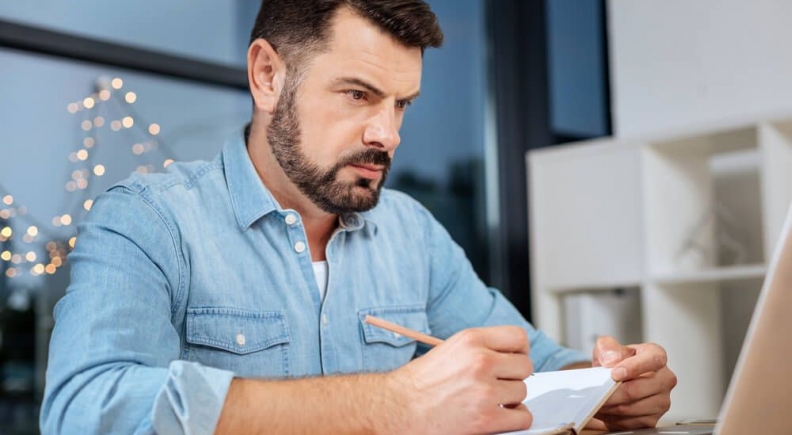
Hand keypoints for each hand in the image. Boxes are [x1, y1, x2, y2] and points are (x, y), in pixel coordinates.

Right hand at [386, 326, 533, 434]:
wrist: (397, 410)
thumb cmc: (417, 384)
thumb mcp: (448, 351)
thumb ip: (479, 349)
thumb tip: (508, 356)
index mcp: (470, 340)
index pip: (518, 337)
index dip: (519, 350)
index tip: (514, 359)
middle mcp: (480, 361)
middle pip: (525, 366)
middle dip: (514, 377)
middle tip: (500, 384)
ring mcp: (485, 390)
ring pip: (522, 392)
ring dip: (511, 399)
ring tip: (490, 401)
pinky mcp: (487, 418)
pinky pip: (522, 417)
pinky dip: (515, 419)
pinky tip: (500, 417)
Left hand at [587, 336, 677, 430]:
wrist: (615, 381)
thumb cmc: (615, 363)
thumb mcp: (607, 347)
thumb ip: (608, 347)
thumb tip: (612, 360)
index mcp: (656, 356)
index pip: (653, 360)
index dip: (633, 367)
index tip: (615, 374)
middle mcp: (664, 379)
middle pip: (636, 390)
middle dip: (611, 392)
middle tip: (596, 391)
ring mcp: (661, 401)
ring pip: (630, 408)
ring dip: (609, 406)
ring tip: (597, 399)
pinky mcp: (652, 420)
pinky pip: (628, 422)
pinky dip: (612, 418)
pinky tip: (605, 409)